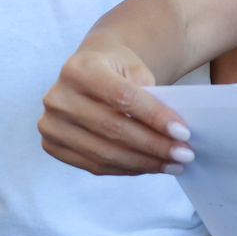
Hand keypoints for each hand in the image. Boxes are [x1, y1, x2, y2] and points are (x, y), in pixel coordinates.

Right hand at [39, 41, 192, 175]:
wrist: (88, 71)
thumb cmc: (116, 69)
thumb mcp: (134, 66)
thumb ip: (150, 92)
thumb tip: (172, 132)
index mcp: (79, 69)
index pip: (122, 97)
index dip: (154, 117)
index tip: (184, 132)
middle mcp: (58, 97)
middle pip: (113, 128)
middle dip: (154, 145)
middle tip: (185, 155)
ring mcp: (51, 124)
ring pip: (104, 152)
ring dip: (144, 162)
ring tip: (174, 165)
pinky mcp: (53, 145)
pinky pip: (94, 165)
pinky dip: (127, 169)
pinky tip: (150, 167)